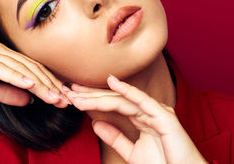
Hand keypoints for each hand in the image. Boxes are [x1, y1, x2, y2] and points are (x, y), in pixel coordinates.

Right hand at [0, 40, 68, 107]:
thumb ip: (5, 91)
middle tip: (66, 100)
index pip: (30, 69)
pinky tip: (30, 85)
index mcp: (1, 55)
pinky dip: (16, 76)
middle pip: (30, 68)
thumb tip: (27, 99)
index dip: (48, 83)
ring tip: (54, 96)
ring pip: (19, 68)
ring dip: (38, 83)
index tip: (62, 98)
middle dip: (50, 84)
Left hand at [66, 75, 207, 163]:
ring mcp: (156, 111)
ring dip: (99, 96)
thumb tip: (95, 124)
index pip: (112, 104)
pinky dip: (127, 90)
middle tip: (69, 89)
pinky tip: (113, 82)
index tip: (73, 97)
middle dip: (90, 94)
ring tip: (78, 92)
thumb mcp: (132, 152)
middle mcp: (148, 110)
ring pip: (122, 99)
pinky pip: (142, 101)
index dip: (92, 100)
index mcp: (141, 116)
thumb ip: (115, 137)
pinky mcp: (164, 116)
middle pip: (114, 98)